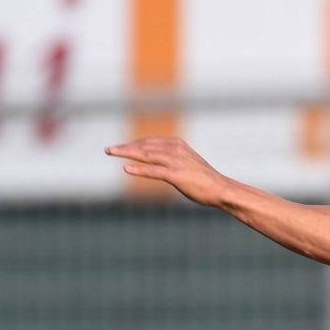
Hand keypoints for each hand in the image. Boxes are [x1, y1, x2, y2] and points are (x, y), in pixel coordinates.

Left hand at [106, 136, 230, 203]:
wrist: (220, 188)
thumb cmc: (204, 178)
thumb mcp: (187, 162)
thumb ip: (172, 158)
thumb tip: (157, 161)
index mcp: (177, 144)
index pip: (149, 141)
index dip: (132, 144)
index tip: (120, 148)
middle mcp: (175, 149)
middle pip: (144, 146)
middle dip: (125, 147)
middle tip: (109, 149)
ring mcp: (175, 162)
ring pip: (145, 155)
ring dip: (126, 153)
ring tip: (112, 153)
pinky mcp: (176, 175)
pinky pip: (153, 170)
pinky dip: (139, 169)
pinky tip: (126, 168)